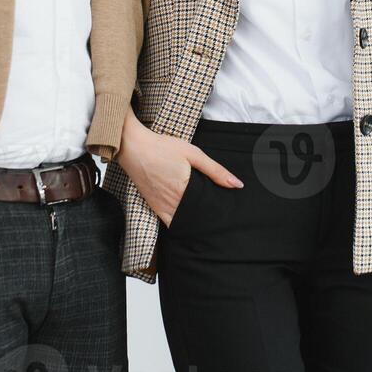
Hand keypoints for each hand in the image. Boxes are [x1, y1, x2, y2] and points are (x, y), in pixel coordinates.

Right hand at [116, 108, 242, 225]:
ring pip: (184, 222)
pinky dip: (181, 223)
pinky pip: (170, 222)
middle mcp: (173, 203)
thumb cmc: (163, 148)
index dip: (219, 212)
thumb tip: (237, 185)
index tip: (229, 213)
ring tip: (209, 219)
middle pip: (197, 217)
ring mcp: (162, 207)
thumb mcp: (193, 154)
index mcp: (184, 190)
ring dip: (196, 222)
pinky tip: (189, 219)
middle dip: (209, 218)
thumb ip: (216, 171)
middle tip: (222, 215)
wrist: (133, 147)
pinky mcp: (154, 206)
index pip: (207, 209)